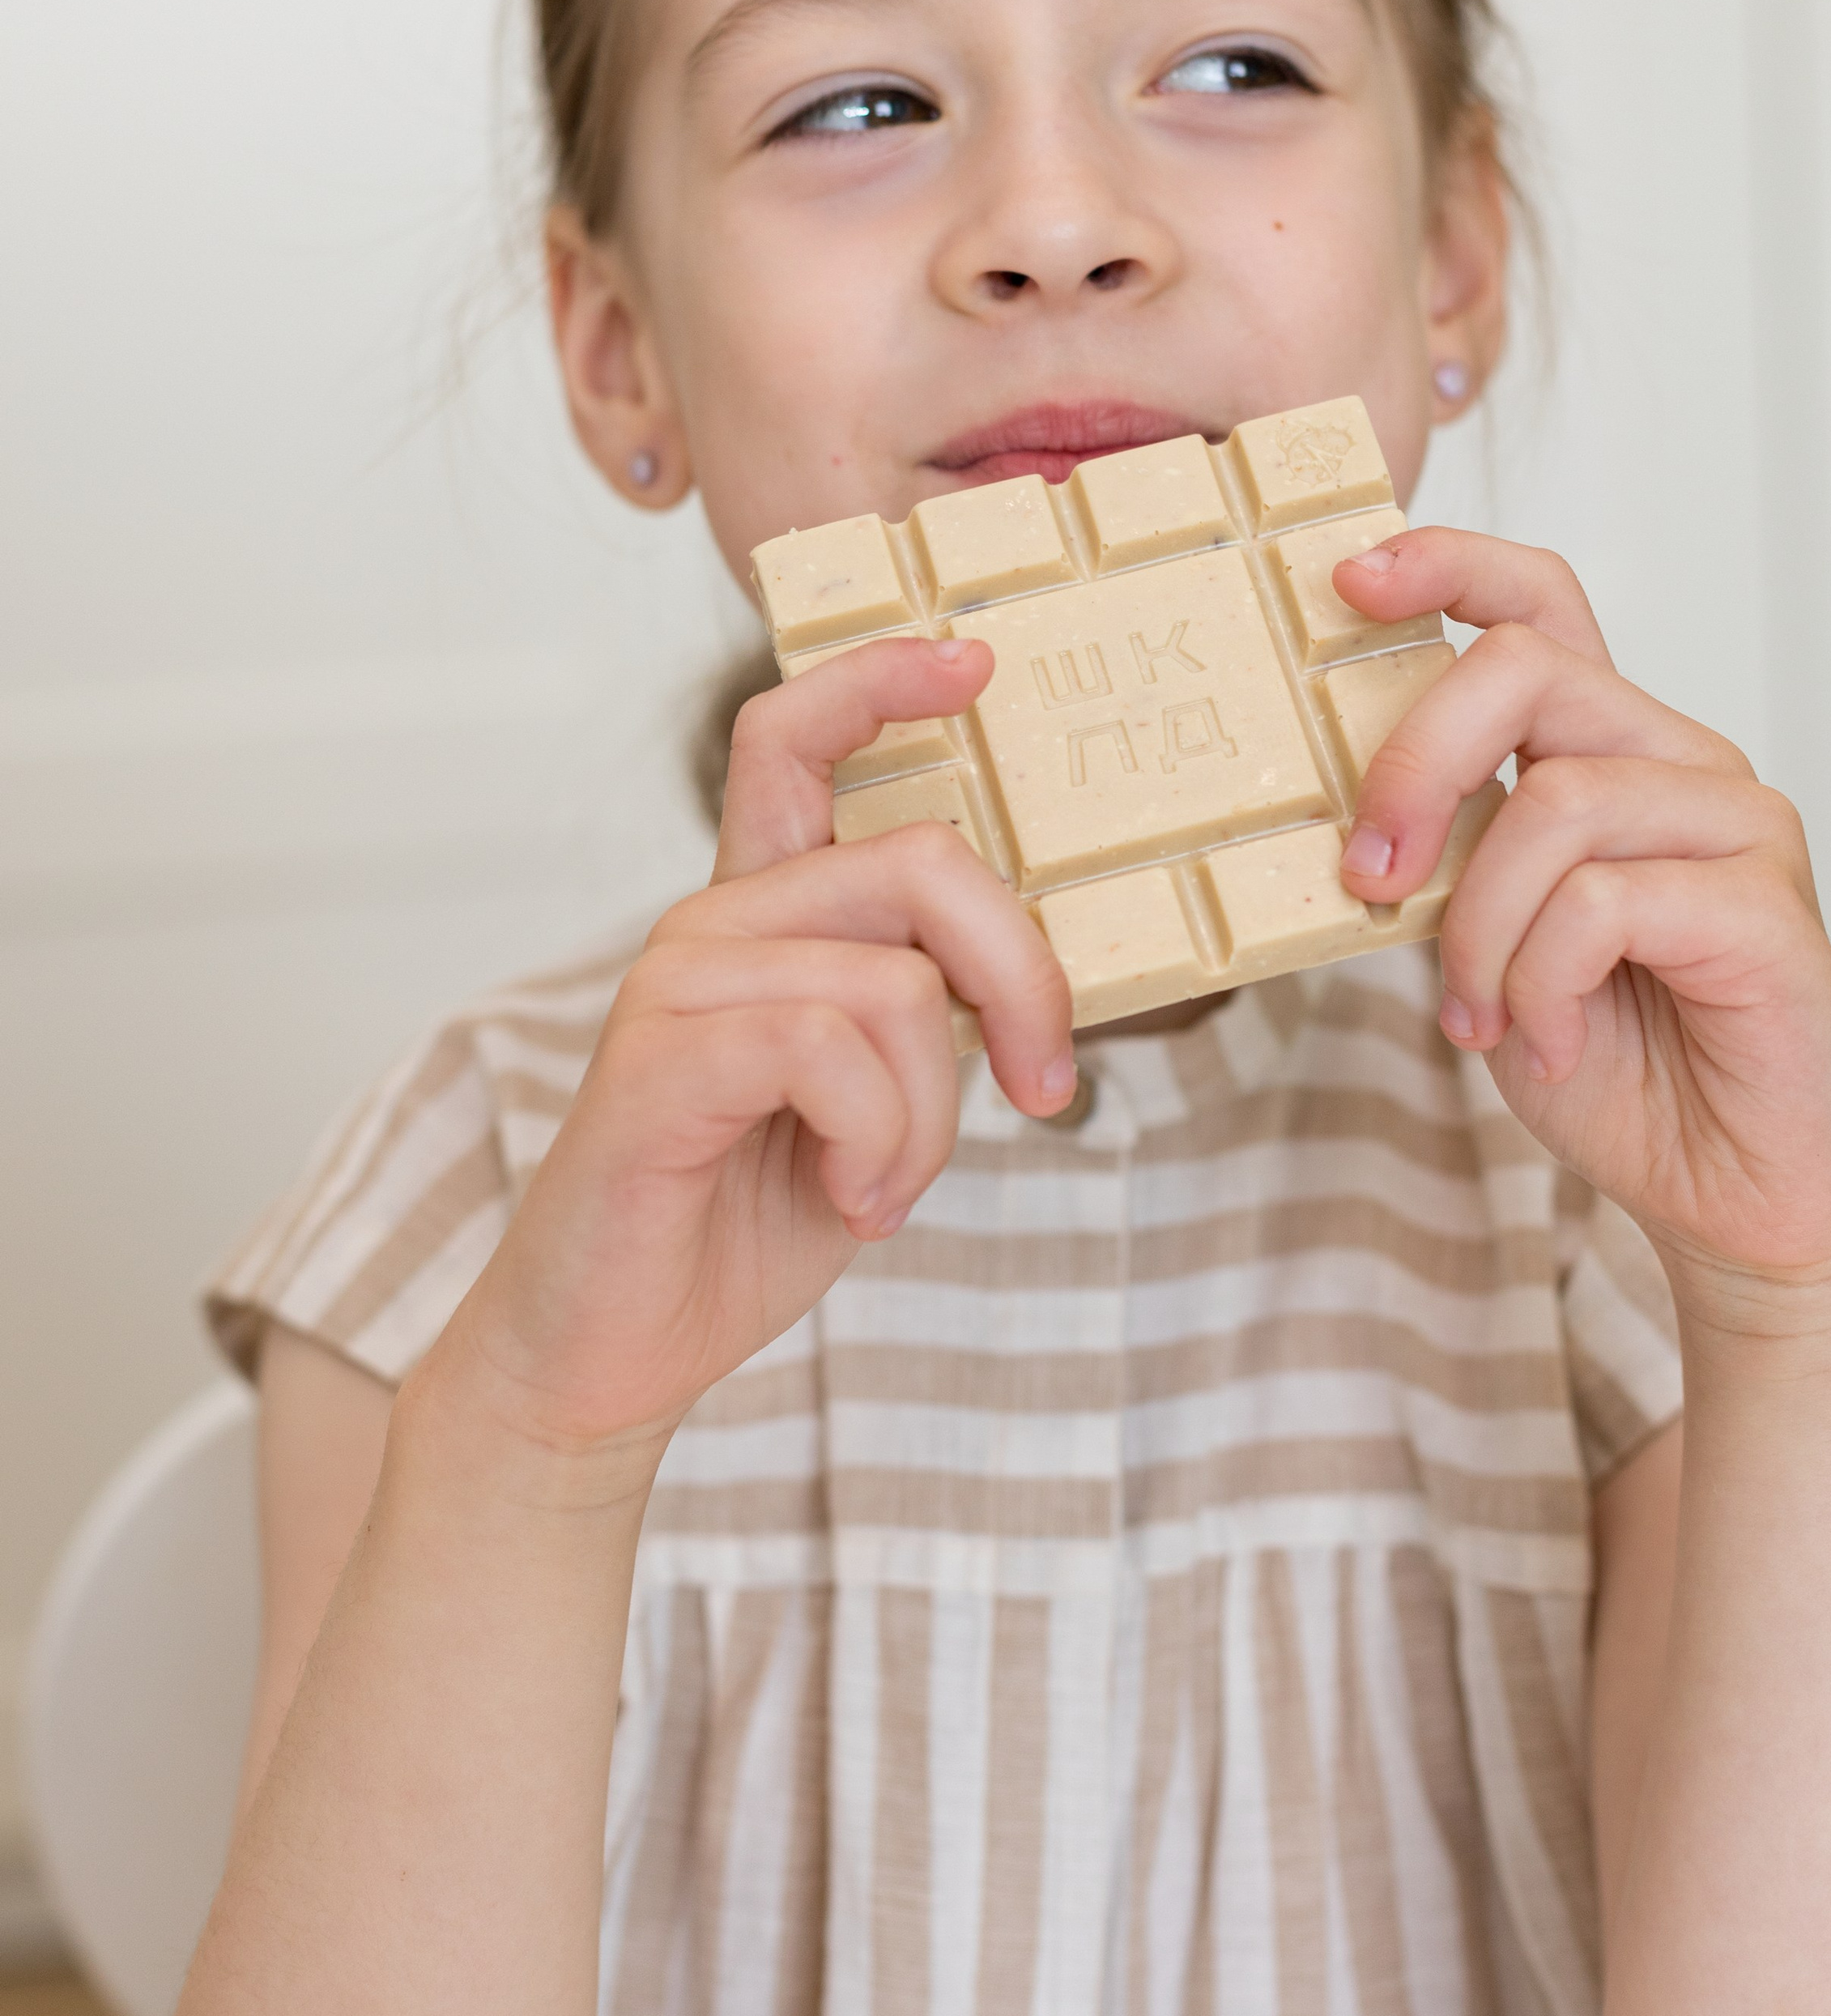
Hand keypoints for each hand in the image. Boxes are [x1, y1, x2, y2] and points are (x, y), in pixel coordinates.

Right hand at [433, 637, 1071, 1473]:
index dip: (882, 677)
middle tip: (1041, 1085)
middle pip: (917, 860)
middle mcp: (712, 921)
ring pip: (895, 984)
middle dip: (1020, 975)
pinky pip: (833, 1052)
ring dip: (929, 1119)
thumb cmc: (737, 1221)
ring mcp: (677, 979)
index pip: (795, 738)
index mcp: (760, 916)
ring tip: (879, 1189)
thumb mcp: (870, 1101)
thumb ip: (920, 1015)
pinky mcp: (661, 1054)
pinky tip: (846, 1200)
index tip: (975, 660)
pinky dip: (878, 1145)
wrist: (605, 1354)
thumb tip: (1032, 981)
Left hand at [1333, 532, 1830, 1311]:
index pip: (1539, 603)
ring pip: (1556, 801)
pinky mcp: (1767, 904)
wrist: (1741, 1199)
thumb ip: (1444, 859)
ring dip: (1480, 927)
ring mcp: (1736, 823)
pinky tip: (1549, 1044)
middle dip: (1415, 763)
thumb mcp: (1490, 943)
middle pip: (1526, 668)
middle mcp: (1679, 760)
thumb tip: (1344, 810)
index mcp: (1610, 750)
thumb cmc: (1619, 1065)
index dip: (1445, 565)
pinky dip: (1541, 983)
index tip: (1348, 580)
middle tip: (1364, 874)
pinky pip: (1606, 901)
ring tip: (1479, 1017)